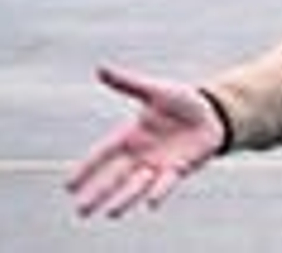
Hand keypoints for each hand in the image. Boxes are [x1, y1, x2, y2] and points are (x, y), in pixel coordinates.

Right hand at [66, 65, 226, 217]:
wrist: (212, 113)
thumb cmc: (180, 101)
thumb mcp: (154, 90)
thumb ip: (128, 83)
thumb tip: (100, 68)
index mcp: (131, 135)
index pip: (103, 153)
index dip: (87, 168)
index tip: (68, 185)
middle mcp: (141, 154)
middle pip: (115, 176)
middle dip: (98, 192)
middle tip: (80, 210)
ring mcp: (159, 164)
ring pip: (137, 185)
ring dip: (125, 199)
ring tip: (110, 213)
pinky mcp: (180, 169)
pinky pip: (167, 183)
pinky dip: (159, 191)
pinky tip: (151, 203)